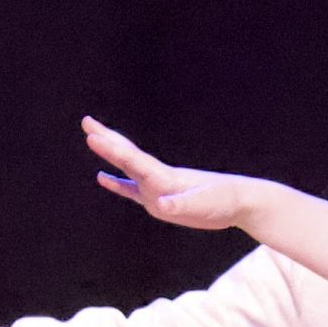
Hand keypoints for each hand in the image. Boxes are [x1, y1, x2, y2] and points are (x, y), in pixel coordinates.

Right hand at [83, 118, 256, 229]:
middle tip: (86, 122)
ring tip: (92, 140)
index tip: (91, 135)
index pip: (133, 161)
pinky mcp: (161, 200)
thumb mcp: (202, 205)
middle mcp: (157, 179)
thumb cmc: (224, 201)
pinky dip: (117, 184)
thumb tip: (160, 204)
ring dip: (110, 155)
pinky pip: (132, 190)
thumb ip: (180, 204)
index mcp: (164, 178)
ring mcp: (157, 188)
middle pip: (127, 156)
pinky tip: (103, 178)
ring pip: (127, 168)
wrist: (240, 202)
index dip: (112, 149)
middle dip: (107, 139)